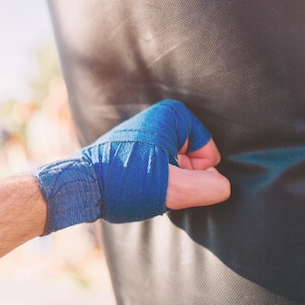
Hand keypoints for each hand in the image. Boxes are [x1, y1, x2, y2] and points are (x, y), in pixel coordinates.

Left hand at [33, 100, 230, 234]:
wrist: (81, 185)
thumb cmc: (123, 183)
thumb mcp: (170, 189)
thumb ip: (204, 187)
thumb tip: (224, 187)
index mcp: (172, 116)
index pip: (209, 153)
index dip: (196, 174)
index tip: (171, 179)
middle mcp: (159, 118)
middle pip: (193, 158)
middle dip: (182, 177)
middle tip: (158, 185)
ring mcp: (145, 132)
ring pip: (176, 165)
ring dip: (168, 181)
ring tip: (145, 186)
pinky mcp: (133, 147)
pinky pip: (159, 165)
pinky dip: (154, 179)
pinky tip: (137, 186)